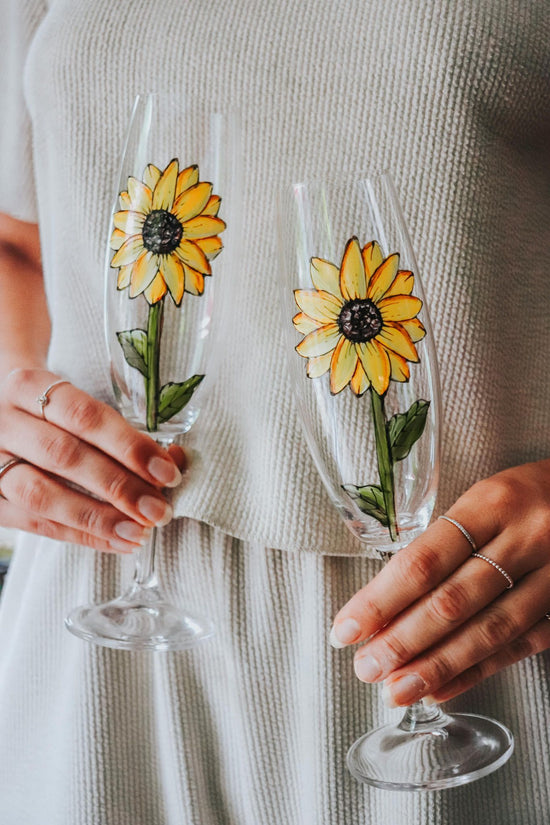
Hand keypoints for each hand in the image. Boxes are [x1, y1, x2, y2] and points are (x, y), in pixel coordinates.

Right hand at [0, 368, 185, 552]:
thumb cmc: (51, 412)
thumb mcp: (76, 403)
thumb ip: (123, 430)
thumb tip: (174, 461)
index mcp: (27, 386)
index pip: (83, 415)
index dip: (128, 445)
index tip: (167, 472)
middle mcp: (2, 422)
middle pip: (64, 456)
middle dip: (119, 486)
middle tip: (159, 509)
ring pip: (42, 494)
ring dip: (98, 518)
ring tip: (140, 532)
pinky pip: (35, 524)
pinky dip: (81, 536)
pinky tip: (118, 542)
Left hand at [330, 460, 549, 705]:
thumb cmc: (524, 497)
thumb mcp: (483, 499)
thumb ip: (441, 544)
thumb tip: (384, 603)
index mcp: (491, 503)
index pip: (424, 561)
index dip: (380, 601)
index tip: (346, 628)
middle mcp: (525, 539)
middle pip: (452, 602)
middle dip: (402, 641)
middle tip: (366, 668)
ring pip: (487, 631)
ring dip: (436, 666)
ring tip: (397, 690)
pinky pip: (520, 646)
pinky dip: (476, 671)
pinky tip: (441, 688)